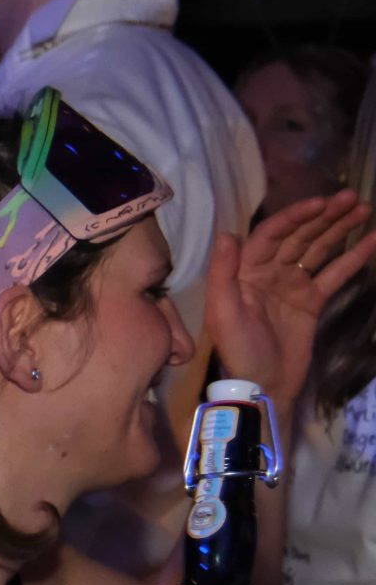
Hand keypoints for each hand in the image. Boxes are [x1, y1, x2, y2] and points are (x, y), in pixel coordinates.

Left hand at [205, 193, 375, 406]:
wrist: (265, 385)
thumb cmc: (240, 351)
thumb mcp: (224, 314)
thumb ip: (223, 274)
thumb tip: (227, 234)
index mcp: (244, 272)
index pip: (270, 235)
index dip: (294, 217)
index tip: (320, 203)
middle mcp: (268, 273)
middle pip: (298, 236)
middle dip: (323, 216)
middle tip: (351, 198)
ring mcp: (292, 285)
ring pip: (318, 249)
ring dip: (340, 228)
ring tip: (364, 208)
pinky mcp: (311, 300)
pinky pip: (334, 273)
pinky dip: (354, 256)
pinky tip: (373, 238)